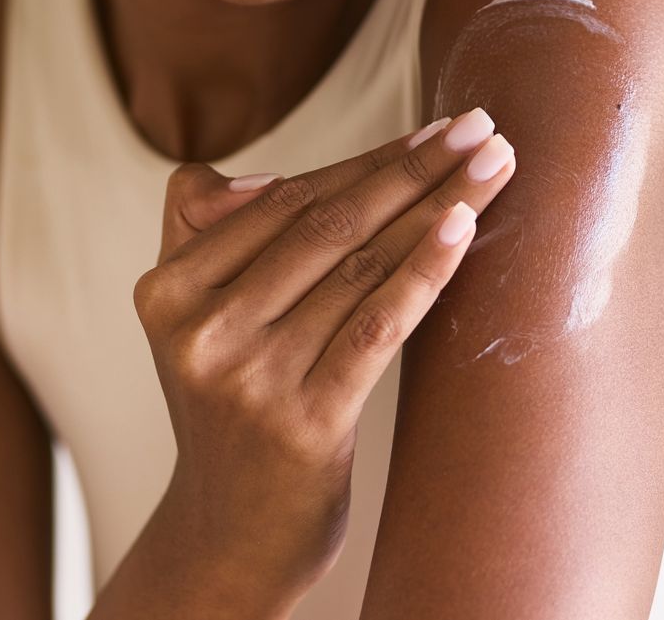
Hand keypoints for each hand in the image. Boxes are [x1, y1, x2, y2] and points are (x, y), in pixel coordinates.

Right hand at [131, 107, 517, 598]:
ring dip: (439, 204)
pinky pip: (377, 325)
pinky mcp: (304, 422)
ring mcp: (249, 377)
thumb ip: (208, 235)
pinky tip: (465, 226)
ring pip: (361, 266)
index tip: (434, 129)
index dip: (368, 160)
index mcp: (167, 289)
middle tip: (480, 126)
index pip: (287, 201)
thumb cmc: (233, 408)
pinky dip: (425, 268)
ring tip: (496, 164)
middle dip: (414, 168)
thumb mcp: (192, 322)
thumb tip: (264, 175)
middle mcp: (200, 329)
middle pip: (328, 224)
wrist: (229, 538)